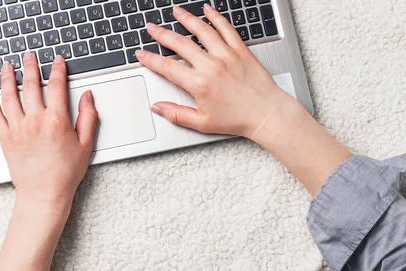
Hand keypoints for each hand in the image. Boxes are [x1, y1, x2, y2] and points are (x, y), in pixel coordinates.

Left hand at [0, 52, 97, 207]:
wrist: (44, 194)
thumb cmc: (65, 173)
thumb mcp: (85, 145)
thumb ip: (88, 117)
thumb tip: (88, 97)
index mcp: (57, 120)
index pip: (57, 86)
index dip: (58, 69)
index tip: (57, 61)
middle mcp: (35, 120)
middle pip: (31, 85)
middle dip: (30, 66)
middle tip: (29, 56)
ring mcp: (17, 128)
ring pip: (10, 95)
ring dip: (8, 77)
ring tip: (8, 66)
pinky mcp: (5, 138)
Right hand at [136, 4, 288, 138]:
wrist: (266, 114)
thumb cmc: (237, 120)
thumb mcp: (202, 123)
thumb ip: (176, 114)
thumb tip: (157, 107)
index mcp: (199, 84)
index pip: (167, 67)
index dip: (150, 59)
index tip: (141, 54)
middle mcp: (211, 66)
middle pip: (180, 44)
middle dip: (162, 34)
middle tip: (151, 28)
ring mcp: (227, 56)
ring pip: (202, 31)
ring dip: (186, 19)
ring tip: (175, 12)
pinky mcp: (241, 51)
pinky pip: (226, 29)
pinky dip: (216, 17)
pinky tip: (207, 10)